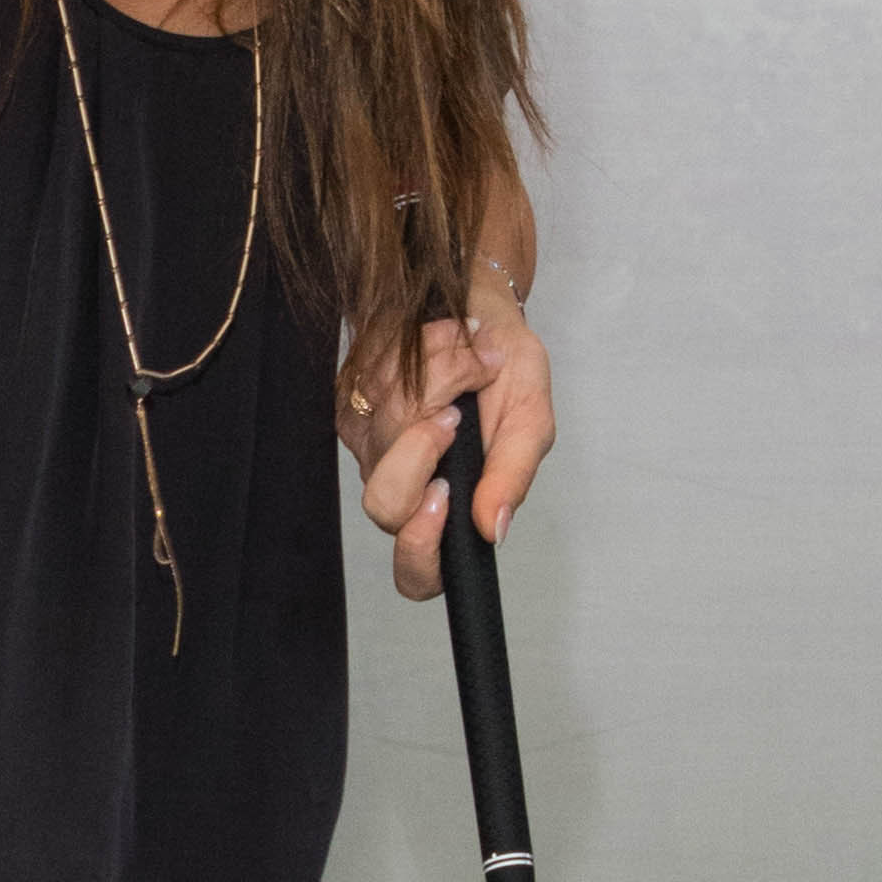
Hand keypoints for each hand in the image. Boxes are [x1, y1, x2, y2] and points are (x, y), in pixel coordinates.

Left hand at [346, 271, 555, 601]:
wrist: (483, 309)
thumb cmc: (510, 372)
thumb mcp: (530, 421)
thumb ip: (512, 475)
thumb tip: (492, 529)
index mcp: (450, 509)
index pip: (416, 572)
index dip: (422, 548)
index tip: (445, 493)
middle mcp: (402, 486)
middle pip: (383, 503)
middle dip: (419, 448)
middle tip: (454, 413)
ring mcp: (370, 444)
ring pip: (380, 431)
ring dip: (434, 380)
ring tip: (468, 358)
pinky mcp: (350, 399)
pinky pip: (372, 384)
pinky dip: (414, 355)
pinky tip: (441, 344)